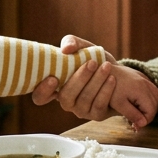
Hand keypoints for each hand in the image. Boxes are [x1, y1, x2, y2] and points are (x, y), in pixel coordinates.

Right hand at [30, 36, 157, 126]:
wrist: (117, 72)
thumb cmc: (93, 59)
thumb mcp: (82, 47)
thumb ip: (71, 42)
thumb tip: (66, 49)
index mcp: (56, 87)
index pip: (40, 97)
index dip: (43, 91)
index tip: (53, 78)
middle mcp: (66, 101)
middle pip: (66, 97)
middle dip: (79, 79)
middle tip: (92, 63)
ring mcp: (80, 110)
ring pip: (84, 100)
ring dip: (96, 82)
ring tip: (106, 66)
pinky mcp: (96, 115)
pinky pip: (99, 106)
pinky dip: (106, 90)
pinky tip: (112, 78)